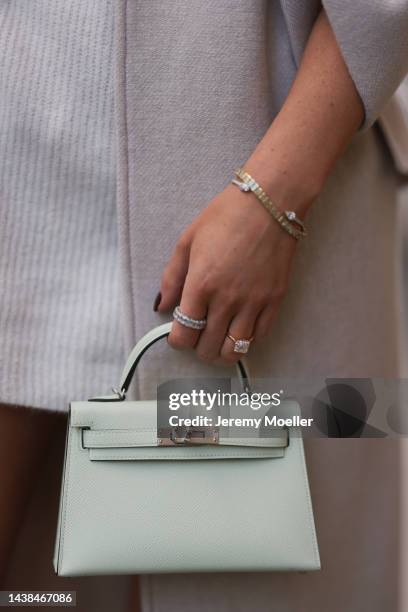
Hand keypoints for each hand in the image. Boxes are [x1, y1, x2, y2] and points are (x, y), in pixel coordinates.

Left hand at [155, 183, 297, 364]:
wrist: (269, 203)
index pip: (183, 335)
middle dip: (198, 347)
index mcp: (200, 285)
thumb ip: (171, 278)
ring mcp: (253, 303)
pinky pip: (260, 336)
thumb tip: (162, 306)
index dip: (177, 340)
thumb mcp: (186, 242)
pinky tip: (239, 328)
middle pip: (207, 349)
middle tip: (198, 334)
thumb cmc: (225, 217)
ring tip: (218, 338)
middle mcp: (227, 300)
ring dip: (221, 351)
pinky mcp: (274, 300)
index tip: (178, 333)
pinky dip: (246, 339)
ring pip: (235, 351)